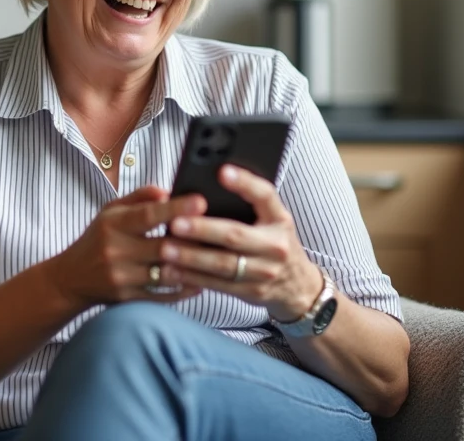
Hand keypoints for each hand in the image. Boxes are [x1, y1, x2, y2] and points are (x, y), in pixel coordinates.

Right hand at [48, 185, 205, 310]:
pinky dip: (185, 290)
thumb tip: (167, 191)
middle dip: (193, 241)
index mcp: (113, 225)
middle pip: (162, 247)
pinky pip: (164, 296)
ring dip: (193, 267)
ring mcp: (122, 278)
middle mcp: (115, 251)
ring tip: (217, 258)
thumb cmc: (97, 239)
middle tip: (222, 233)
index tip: (201, 201)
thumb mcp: (111, 211)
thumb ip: (139, 198)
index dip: (176, 208)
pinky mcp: (128, 299)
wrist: (71, 278)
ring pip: (166, 273)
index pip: (147, 215)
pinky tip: (201, 281)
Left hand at [161, 166, 322, 321]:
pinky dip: (193, 278)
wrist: (298, 285)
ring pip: (224, 264)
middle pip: (236, 235)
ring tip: (165, 248)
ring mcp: (266, 271)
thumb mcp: (270, 219)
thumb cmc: (272, 241)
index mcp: (279, 218)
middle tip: (175, 222)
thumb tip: (203, 188)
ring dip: (191, 257)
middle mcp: (276, 244)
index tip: (221, 172)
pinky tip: (171, 271)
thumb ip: (247, 205)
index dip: (244, 182)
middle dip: (202, 229)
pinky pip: (219, 285)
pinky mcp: (253, 291)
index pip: (265, 195)